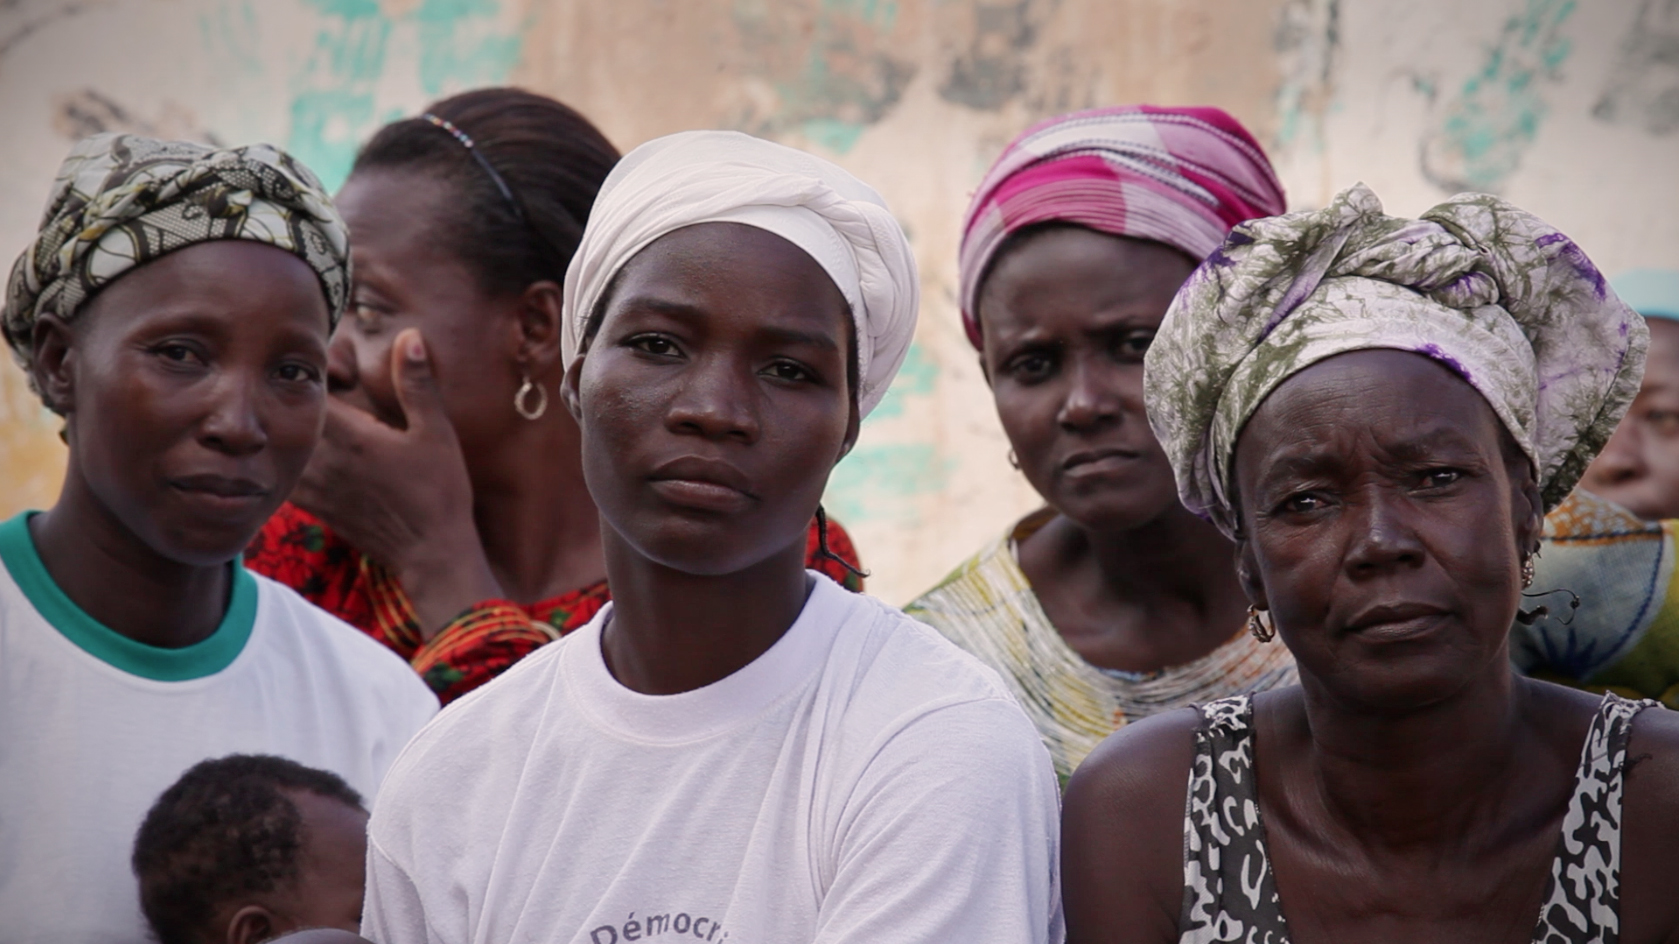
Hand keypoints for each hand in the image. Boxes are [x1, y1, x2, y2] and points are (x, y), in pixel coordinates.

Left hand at [291, 329, 502, 637]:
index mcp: (353, 437)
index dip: (311, 371)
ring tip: (286, 411)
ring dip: (283, 428)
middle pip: (289, 418)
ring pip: (282, 447)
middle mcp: (326, 460)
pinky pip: (285, 475)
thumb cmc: (440, 494)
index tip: (321, 361)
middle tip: (298, 380)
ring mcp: (317, 486)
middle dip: (291, 397)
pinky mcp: (316, 507)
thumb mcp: (437, 433)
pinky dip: (283, 459)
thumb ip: (417, 384)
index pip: (312, 391)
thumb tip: (408, 335)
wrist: (431, 554)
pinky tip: (289, 451)